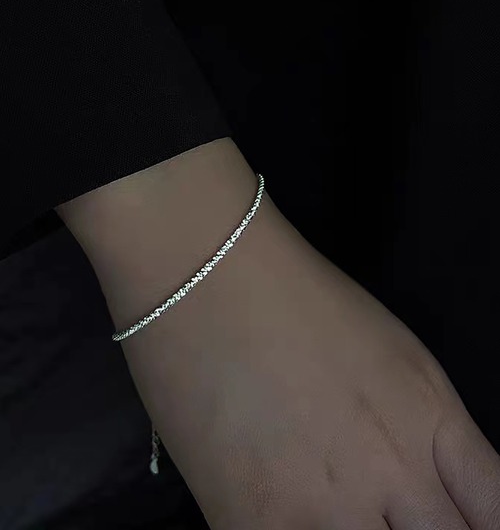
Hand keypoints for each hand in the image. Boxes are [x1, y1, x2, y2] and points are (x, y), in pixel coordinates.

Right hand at [130, 195, 499, 529]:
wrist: (210, 277)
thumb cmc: (298, 297)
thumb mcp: (391, 352)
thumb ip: (423, 423)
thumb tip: (426, 478)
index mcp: (429, 421)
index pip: (495, 509)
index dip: (484, 524)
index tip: (457, 516)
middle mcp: (390, 474)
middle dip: (429, 528)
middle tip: (388, 507)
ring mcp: (322, 509)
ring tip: (339, 507)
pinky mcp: (251, 524)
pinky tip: (293, 515)